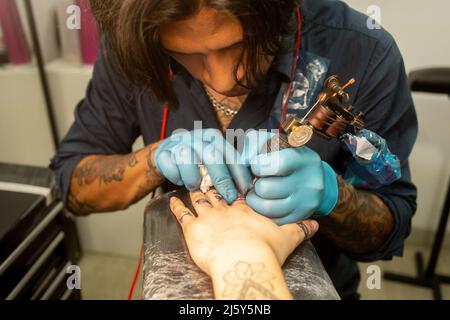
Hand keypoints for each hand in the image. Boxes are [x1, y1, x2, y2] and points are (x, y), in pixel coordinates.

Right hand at [154, 129, 251, 202]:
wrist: (168, 151)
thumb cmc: (198, 160)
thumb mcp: (215, 158)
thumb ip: (230, 168)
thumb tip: (250, 187)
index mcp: (214, 137)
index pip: (230, 154)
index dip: (240, 173)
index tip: (246, 190)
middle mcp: (198, 137)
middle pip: (212, 156)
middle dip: (223, 179)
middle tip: (229, 197)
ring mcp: (179, 143)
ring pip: (188, 159)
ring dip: (193, 177)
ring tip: (196, 187)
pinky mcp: (163, 153)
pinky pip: (170, 166)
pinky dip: (176, 177)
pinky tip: (180, 180)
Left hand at [170, 190, 318, 298]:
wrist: (244, 260)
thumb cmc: (264, 250)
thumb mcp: (287, 238)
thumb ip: (300, 229)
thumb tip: (316, 224)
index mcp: (245, 210)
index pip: (237, 194)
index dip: (233, 187)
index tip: (230, 179)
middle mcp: (225, 209)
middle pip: (216, 193)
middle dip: (212, 184)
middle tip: (207, 175)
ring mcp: (208, 217)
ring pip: (199, 199)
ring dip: (195, 191)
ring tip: (190, 183)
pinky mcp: (193, 228)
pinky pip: (181, 214)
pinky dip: (175, 206)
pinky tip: (171, 199)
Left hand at [241, 130, 338, 224]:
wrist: (312, 175)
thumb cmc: (285, 154)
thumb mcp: (273, 141)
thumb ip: (254, 143)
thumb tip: (242, 161)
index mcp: (303, 159)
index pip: (275, 165)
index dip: (258, 165)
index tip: (256, 165)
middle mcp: (309, 182)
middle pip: (266, 189)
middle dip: (255, 185)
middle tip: (256, 181)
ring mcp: (306, 202)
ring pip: (267, 208)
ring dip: (255, 200)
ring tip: (257, 192)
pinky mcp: (301, 217)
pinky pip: (273, 220)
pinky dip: (264, 212)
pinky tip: (266, 201)